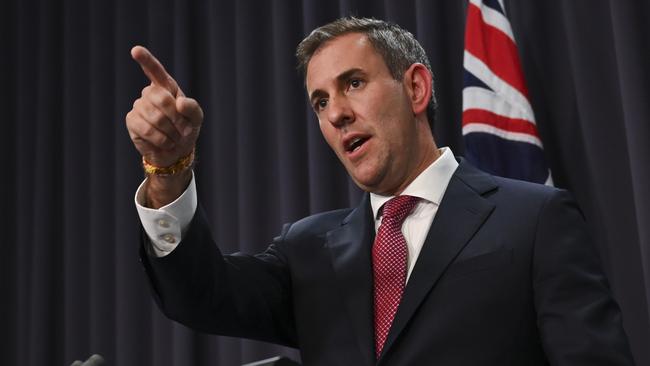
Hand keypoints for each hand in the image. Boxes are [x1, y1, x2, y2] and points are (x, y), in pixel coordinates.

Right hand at [126, 46, 202, 167]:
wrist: (176, 151)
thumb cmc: (186, 129)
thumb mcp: (196, 118)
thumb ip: (192, 108)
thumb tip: (179, 102)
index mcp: (166, 87)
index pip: (155, 71)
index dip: (146, 60)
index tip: (136, 50)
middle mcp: (150, 93)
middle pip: (161, 98)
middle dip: (176, 117)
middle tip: (184, 130)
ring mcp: (139, 106)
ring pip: (155, 116)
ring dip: (171, 131)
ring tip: (174, 137)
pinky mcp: (132, 121)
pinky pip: (147, 129)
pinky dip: (161, 139)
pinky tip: (165, 142)